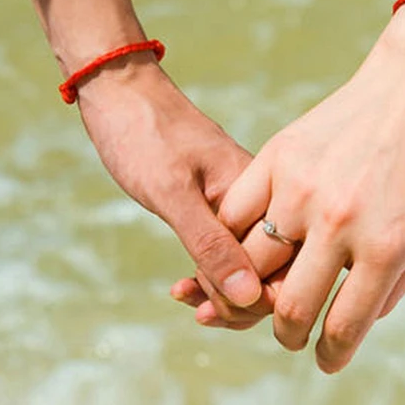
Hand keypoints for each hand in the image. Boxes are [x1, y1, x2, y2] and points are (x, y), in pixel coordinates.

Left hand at [77, 51, 261, 307]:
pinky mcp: (217, 206)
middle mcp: (256, 200)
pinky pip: (227, 250)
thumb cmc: (144, 134)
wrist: (121, 94)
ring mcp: (238, 204)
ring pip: (248, 263)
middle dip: (238, 301)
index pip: (282, 263)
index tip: (211, 309)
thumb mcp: (172, 192)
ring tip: (187, 299)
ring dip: (222, 290)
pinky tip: (184, 284)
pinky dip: (208, 273)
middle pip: (271, 269)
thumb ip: (210, 244)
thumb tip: (250, 297)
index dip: (255, 298)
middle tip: (199, 310)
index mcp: (257, 193)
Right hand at [172, 2, 404, 371]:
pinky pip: (234, 213)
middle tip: (290, 334)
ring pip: (249, 262)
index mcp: (385, 247)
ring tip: (264, 290)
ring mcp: (302, 187)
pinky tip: (249, 244)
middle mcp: (339, 221)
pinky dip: (233, 238)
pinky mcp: (278, 156)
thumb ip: (389, 285)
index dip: (331, 356)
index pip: (343, 327)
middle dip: (287, 335)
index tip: (324, 359)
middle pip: (287, 305)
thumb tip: (347, 324)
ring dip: (252, 290)